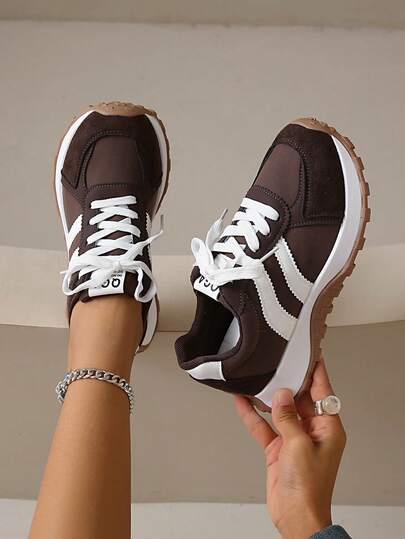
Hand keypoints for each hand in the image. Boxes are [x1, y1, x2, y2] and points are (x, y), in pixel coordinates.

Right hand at [235, 359, 345, 538]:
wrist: (295, 516)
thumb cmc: (309, 487)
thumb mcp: (300, 445)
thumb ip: (288, 417)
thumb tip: (280, 395)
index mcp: (328, 427)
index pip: (323, 392)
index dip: (316, 372)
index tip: (310, 354)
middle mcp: (312, 430)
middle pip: (299, 398)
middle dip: (287, 382)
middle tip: (276, 362)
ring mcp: (294, 438)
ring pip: (279, 410)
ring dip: (266, 398)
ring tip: (255, 379)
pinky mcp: (278, 448)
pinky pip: (264, 426)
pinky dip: (253, 415)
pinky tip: (242, 402)